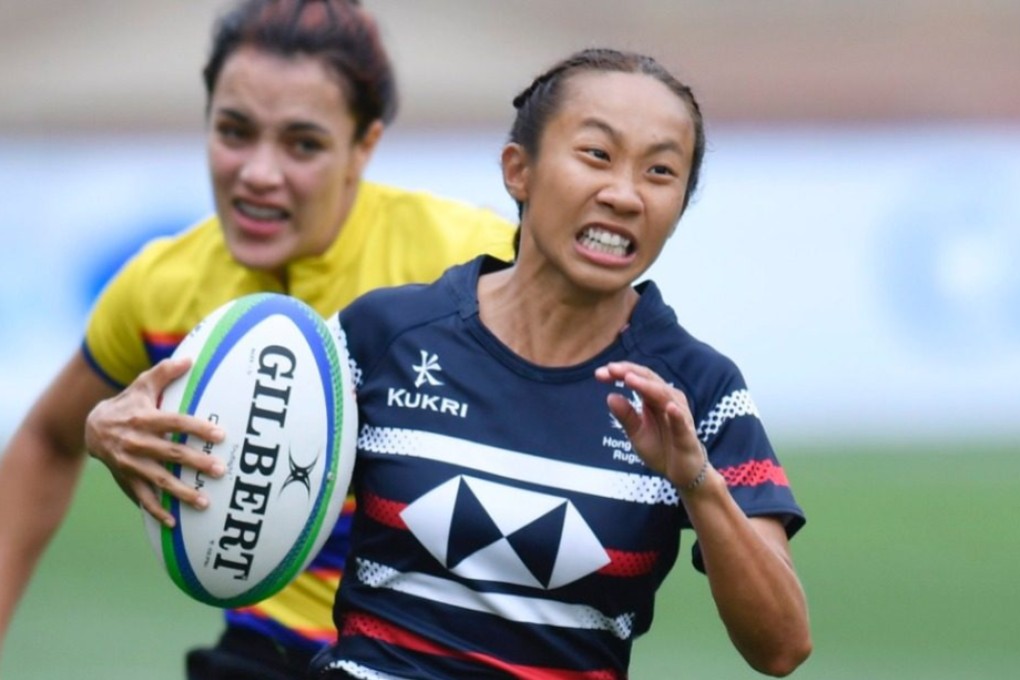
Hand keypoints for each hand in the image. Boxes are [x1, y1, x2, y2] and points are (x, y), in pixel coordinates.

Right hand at [84, 358, 224, 525]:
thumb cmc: (127, 404)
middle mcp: (137, 442)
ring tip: (205, 502)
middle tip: (220, 470)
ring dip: (181, 492)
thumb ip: (165, 373)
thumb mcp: (141, 385)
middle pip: (171, 453)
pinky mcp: (126, 479)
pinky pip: (142, 498)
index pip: (175, 423)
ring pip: (159, 480)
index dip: (197, 428)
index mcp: (144, 419)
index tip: (220, 435)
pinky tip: (173, 523)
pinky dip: (156, 511)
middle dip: (196, 463)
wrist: (90, 428)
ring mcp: (131, 464)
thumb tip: (189, 359)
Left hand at [595, 361, 706, 489]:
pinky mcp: (686, 434)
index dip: (620, 373)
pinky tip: (668, 407)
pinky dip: (675, 414)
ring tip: (630, 378)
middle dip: (629, 372)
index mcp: (653, 398)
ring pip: (663, 395)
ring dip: (647, 386)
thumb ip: (625, 416)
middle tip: (610, 369)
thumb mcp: (636, 433)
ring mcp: (679, 415)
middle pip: (649, 380)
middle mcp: (668, 400)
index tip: (599, 373)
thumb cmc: (660, 447)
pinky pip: (681, 422)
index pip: (637, 378)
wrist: (680, 471)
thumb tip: (610, 396)